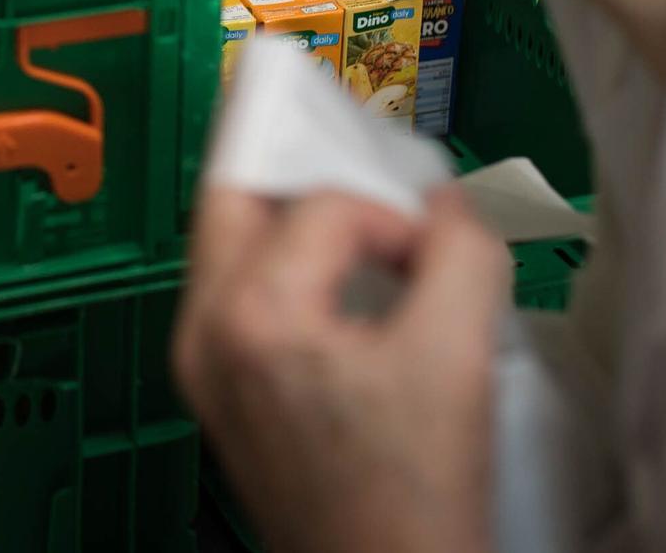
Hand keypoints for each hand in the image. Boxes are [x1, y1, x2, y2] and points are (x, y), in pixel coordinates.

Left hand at [173, 187, 508, 552]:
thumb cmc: (411, 504)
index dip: (394, 218)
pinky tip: (339, 283)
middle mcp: (205, 334)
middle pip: (231, 198)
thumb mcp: (459, 357)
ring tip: (358, 225)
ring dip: (290, 219)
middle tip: (351, 161)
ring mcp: (203, 367)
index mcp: (251, 316)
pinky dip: (284, 267)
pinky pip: (238, 293)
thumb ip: (462, 252)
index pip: (324, 207)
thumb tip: (448, 207)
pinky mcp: (219, 393)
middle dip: (295, 170)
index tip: (437, 257)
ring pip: (229, 244)